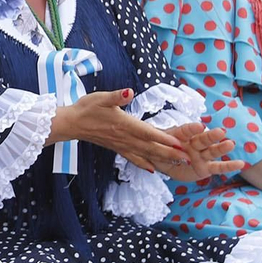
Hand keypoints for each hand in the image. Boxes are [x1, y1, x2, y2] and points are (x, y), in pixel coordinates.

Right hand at [56, 90, 242, 177]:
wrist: (72, 123)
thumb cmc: (87, 108)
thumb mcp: (102, 97)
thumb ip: (117, 96)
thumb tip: (129, 92)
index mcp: (125, 124)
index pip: (149, 133)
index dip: (165, 139)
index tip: (181, 144)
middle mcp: (126, 138)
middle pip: (152, 148)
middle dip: (171, 153)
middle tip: (189, 158)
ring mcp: (122, 145)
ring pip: (146, 155)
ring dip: (163, 160)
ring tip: (179, 165)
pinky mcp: (117, 148)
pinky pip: (134, 159)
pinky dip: (146, 165)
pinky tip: (154, 170)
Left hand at [156, 121, 244, 181]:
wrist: (164, 162)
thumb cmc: (161, 148)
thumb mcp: (157, 146)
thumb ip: (163, 148)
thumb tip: (167, 149)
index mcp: (181, 135)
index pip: (186, 131)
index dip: (192, 129)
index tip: (199, 126)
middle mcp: (194, 143)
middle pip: (203, 139)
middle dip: (211, 136)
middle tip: (220, 132)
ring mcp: (201, 155)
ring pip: (212, 151)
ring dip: (221, 148)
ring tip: (230, 144)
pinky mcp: (206, 168)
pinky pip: (218, 167)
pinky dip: (229, 166)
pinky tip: (241, 164)